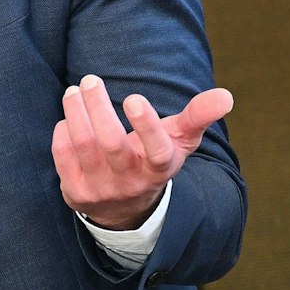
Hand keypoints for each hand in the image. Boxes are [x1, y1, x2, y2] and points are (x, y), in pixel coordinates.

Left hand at [52, 75, 232, 228]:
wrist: (126, 209)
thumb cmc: (153, 160)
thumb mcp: (179, 141)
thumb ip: (199, 116)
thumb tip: (226, 96)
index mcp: (159, 168)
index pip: (157, 151)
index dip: (146, 126)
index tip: (135, 98)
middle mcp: (131, 183)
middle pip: (110, 144)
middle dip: (98, 108)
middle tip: (91, 79)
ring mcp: (102, 190)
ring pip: (84, 147)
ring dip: (76, 113)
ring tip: (75, 90)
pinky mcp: (76, 193)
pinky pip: (63, 156)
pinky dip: (64, 132)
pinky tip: (69, 117)